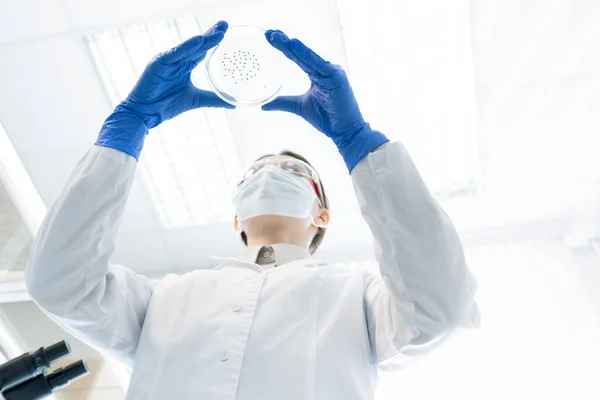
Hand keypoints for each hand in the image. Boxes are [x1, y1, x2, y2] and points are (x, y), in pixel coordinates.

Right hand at [96, 21, 232, 159]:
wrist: (146, 114)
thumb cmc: (167, 105)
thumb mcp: (196, 100)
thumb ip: (214, 99)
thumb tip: (233, 105)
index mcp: (185, 67)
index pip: (202, 51)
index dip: (214, 41)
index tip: (226, 31)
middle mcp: (177, 61)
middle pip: (198, 46)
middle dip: (211, 35)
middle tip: (225, 25)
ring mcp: (168, 61)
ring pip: (189, 48)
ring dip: (204, 40)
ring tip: (218, 33)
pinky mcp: (159, 63)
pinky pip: (175, 53)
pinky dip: (186, 47)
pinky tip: (199, 40)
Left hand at [262, 30, 387, 171]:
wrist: (344, 131)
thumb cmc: (326, 118)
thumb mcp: (298, 107)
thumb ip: (283, 102)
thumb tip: (264, 105)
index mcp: (316, 74)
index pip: (297, 58)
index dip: (284, 48)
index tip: (270, 37)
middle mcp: (324, 70)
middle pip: (301, 54)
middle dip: (284, 43)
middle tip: (269, 33)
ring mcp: (331, 72)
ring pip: (308, 57)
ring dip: (292, 46)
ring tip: (278, 37)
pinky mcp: (337, 77)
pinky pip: (319, 64)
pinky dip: (307, 54)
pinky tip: (294, 45)